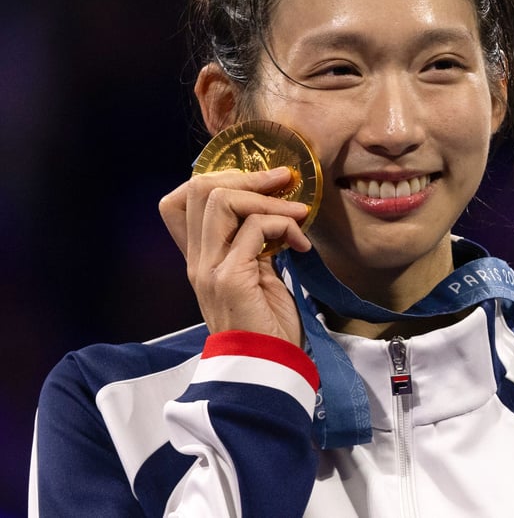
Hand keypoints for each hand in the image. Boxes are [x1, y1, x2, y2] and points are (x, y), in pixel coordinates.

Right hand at [159, 166, 311, 346]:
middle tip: (283, 184)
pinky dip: (285, 225)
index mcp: (200, 257)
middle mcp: (197, 260)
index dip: (219, 179)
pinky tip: (301, 244)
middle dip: (248, 176)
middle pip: (199, 188)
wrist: (267, 369)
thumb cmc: (268, 324)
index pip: (180, 200)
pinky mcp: (230, 279)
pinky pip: (255, 228)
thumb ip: (255, 243)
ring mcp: (209, 269)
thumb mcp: (258, 273)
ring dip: (269, 199)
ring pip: (222, 200)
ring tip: (298, 215)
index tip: (259, 185)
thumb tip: (275, 208)